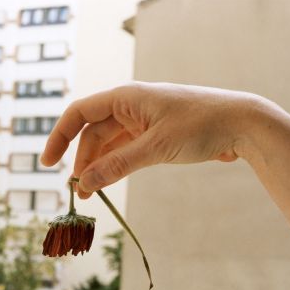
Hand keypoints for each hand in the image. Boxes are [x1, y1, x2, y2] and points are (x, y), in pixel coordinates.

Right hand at [41, 82, 257, 197]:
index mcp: (126, 98)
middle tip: (81, 191)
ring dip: (100, 166)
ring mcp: (144, 121)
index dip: (59, 136)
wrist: (241, 124)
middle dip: (84, 160)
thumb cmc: (200, 126)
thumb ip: (119, 164)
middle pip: (94, 133)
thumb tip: (86, 182)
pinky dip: (117, 165)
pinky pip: (127, 150)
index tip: (48, 163)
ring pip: (111, 144)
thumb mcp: (156, 147)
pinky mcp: (156, 135)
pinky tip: (110, 181)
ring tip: (93, 192)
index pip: (80, 113)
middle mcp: (131, 107)